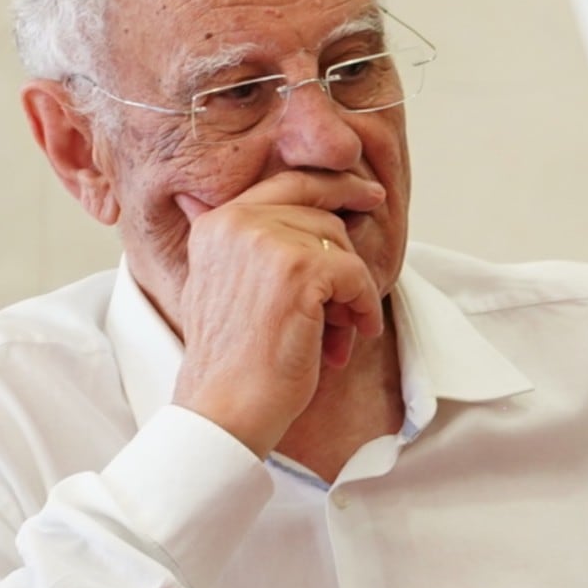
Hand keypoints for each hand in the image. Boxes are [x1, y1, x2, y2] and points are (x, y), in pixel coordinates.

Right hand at [169, 170, 387, 456]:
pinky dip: (363, 306)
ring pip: (341, 245)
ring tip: (340, 327)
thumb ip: (254, 243)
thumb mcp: (231, 283)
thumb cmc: (237, 356)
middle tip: (349, 303)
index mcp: (217, 221)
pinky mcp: (298, 270)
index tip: (370, 196)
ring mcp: (266, 241)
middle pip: (323, 215)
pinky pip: (355, 274)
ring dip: (352, 289)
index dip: (336, 186)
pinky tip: (350, 335)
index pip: (288, 181)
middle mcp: (236, 221)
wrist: (224, 405)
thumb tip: (305, 212)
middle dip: (343, 260)